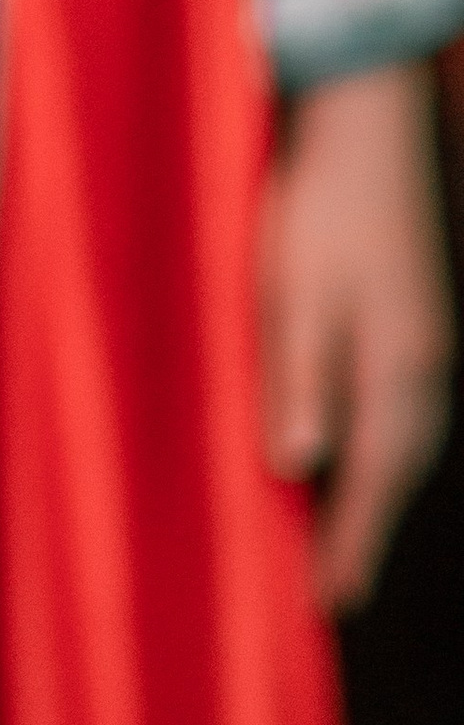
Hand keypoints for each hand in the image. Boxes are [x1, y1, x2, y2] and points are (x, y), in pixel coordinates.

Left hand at [259, 60, 453, 612]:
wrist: (369, 122)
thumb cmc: (320, 202)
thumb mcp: (293, 288)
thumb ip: (298, 375)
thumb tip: (299, 463)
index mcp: (396, 365)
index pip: (374, 480)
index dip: (350, 543)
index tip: (329, 602)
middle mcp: (427, 364)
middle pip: (400, 470)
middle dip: (366, 528)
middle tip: (333, 586)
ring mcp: (430, 338)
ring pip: (407, 438)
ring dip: (377, 486)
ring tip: (342, 532)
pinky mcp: (419, 315)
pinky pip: (406, 404)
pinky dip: (385, 441)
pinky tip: (360, 443)